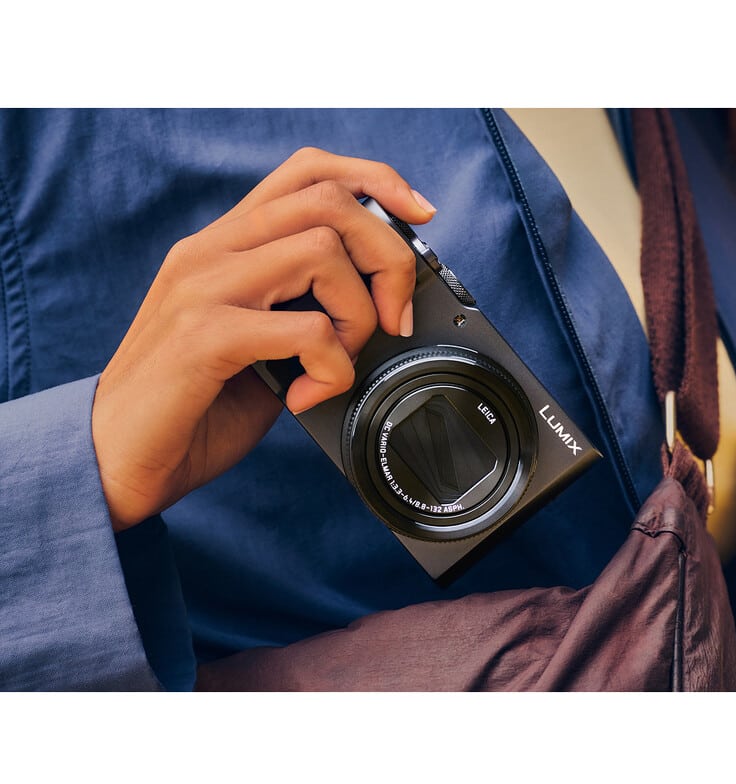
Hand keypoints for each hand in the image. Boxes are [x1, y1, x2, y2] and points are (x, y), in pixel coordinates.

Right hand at [91, 147, 435, 530]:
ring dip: (357, 314)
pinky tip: (309, 394)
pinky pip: (304, 327)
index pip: (307, 172)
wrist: (116, 459)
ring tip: (338, 360)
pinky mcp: (203, 336)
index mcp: (225, 245)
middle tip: (392, 318)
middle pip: (329, 201)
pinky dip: (330, 366)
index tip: (418, 214)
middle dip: (388, 257)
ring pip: (321, 250)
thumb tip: (375, 305)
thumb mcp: (256, 343)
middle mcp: (211, 251)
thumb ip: (300, 309)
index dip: (373, 179)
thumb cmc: (193, 405)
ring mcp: (202, 287)